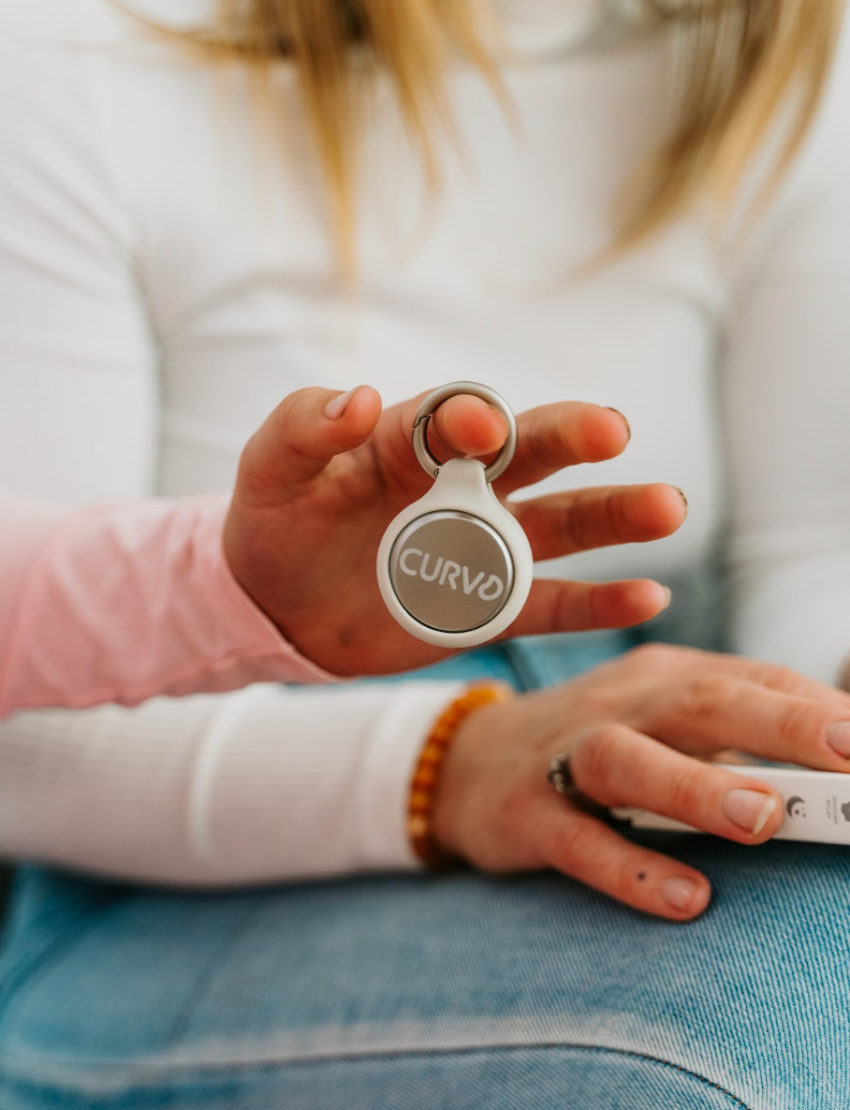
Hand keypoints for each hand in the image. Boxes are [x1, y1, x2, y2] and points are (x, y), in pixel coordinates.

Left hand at [223, 385, 686, 674]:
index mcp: (410, 441)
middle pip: (530, 454)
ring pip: (559, 526)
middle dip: (571, 439)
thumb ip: (306, 426)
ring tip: (667, 507)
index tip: (481, 427)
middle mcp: (462, 485)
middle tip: (614, 430)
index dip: (469, 418)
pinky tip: (647, 594)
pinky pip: (549, 605)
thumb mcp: (270, 469)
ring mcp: (480, 548)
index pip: (453, 417)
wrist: (272, 603)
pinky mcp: (485, 609)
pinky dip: (597, 602)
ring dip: (612, 515)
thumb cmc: (273, 522)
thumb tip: (362, 396)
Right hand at [432, 643, 849, 920]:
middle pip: (700, 703)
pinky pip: (578, 839)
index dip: (819, 710)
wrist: (468, 760)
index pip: (753, 682)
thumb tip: (837, 751)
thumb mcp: (662, 721)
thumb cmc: (592, 743)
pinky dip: (630, 867)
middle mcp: (621, 706)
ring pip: (628, 760)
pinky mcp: (526, 811)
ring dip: (696, 787)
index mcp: (665, 678)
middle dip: (779, 726)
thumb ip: (733, 736)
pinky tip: (685, 897)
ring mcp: (566, 755)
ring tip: (762, 819)